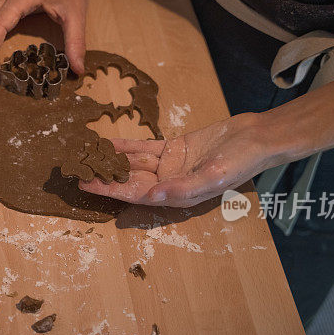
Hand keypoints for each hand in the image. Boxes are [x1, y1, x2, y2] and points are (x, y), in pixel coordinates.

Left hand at [80, 114, 283, 206]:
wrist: (257, 137)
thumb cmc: (240, 162)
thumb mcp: (212, 176)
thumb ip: (182, 188)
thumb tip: (152, 196)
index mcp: (176, 196)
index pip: (136, 195)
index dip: (110, 191)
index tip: (87, 185)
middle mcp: (169, 184)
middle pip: (129, 181)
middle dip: (104, 177)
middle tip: (76, 171)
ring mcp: (170, 166)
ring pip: (134, 164)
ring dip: (111, 160)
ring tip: (86, 156)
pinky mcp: (174, 148)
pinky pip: (144, 148)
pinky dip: (126, 146)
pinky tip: (106, 142)